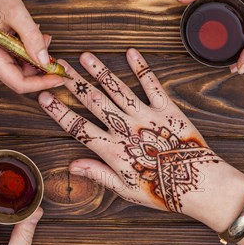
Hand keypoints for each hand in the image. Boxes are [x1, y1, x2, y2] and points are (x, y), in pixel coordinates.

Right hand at [0, 0, 63, 92]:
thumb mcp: (17, 14)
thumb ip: (33, 39)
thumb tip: (46, 62)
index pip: (19, 83)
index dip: (42, 83)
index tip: (60, 77)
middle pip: (19, 78)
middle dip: (39, 66)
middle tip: (49, 45)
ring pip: (17, 71)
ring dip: (33, 58)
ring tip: (40, 37)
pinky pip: (11, 62)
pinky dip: (24, 54)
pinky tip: (29, 38)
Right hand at [38, 49, 243, 230]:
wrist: (199, 184)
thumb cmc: (162, 191)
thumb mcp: (126, 189)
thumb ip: (98, 173)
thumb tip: (72, 165)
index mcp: (113, 151)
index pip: (79, 127)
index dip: (59, 112)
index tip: (44, 97)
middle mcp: (126, 129)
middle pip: (94, 102)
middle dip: (74, 84)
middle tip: (59, 68)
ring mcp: (147, 116)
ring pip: (118, 89)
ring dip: (100, 71)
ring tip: (85, 57)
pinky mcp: (168, 110)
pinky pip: (152, 84)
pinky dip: (141, 68)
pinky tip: (131, 53)